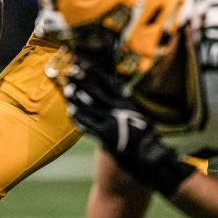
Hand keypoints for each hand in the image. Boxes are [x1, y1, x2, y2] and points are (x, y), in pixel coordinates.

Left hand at [63, 58, 193, 195]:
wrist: (150, 155)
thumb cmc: (144, 135)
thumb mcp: (136, 114)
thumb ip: (123, 104)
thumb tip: (115, 93)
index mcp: (126, 101)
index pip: (107, 82)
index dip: (94, 72)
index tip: (84, 62)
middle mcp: (118, 109)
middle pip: (96, 91)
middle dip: (82, 81)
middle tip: (69, 72)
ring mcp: (111, 121)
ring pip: (89, 106)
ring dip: (76, 97)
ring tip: (66, 89)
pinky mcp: (106, 135)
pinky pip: (88, 125)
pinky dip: (79, 117)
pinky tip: (71, 112)